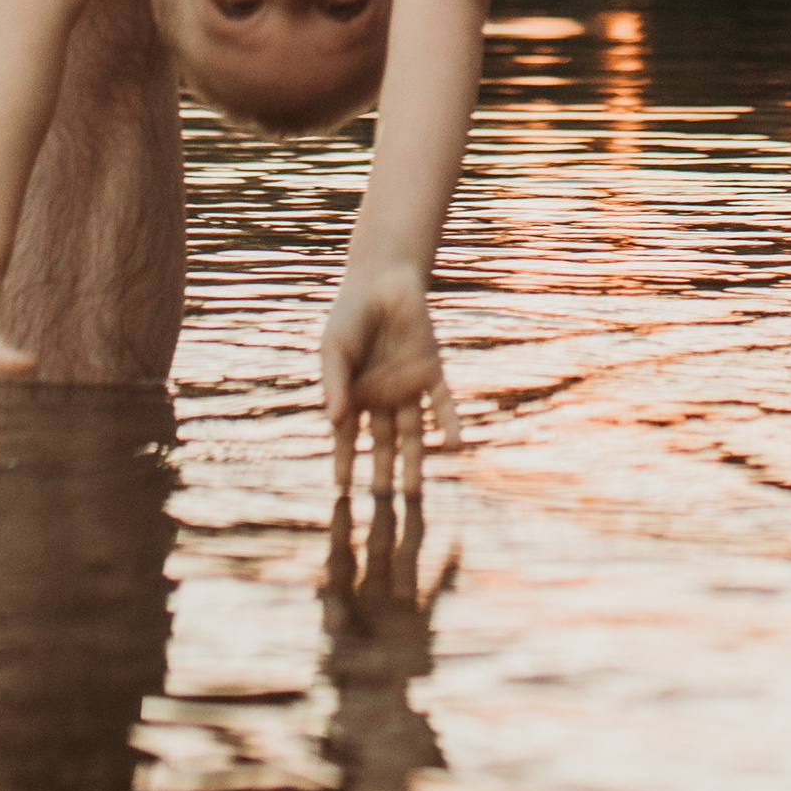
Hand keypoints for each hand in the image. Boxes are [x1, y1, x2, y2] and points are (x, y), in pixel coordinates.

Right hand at [321, 268, 458, 496]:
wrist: (381, 280)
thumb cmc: (350, 316)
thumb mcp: (334, 350)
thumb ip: (334, 385)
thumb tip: (335, 424)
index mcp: (355, 395)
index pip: (348, 439)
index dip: (345, 464)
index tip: (342, 494)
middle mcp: (382, 398)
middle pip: (383, 446)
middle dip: (383, 476)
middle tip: (385, 510)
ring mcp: (407, 387)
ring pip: (412, 434)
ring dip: (414, 463)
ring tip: (415, 496)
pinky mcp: (430, 371)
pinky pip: (441, 404)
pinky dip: (449, 424)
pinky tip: (455, 447)